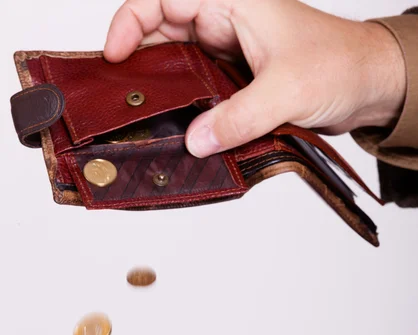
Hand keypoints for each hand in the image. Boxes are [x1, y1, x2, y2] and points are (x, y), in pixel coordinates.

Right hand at [104, 0, 405, 157]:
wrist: (366, 86)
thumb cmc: (339, 64)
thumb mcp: (287, 89)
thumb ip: (240, 116)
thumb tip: (196, 140)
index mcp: (232, 1)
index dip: (131, 22)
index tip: (116, 56)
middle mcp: (225, 22)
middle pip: (162, 33)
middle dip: (138, 62)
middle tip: (123, 97)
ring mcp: (227, 53)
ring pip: (177, 65)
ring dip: (161, 90)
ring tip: (142, 117)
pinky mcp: (234, 82)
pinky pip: (197, 91)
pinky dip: (184, 108)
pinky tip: (176, 128)